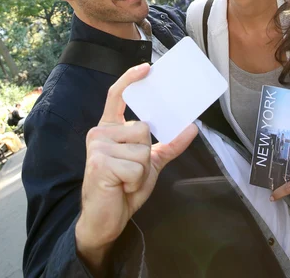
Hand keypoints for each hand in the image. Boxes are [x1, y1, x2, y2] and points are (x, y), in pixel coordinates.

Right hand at [75, 63, 197, 273]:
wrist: (104, 221)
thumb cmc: (124, 188)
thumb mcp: (150, 164)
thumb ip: (169, 144)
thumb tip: (192, 126)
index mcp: (109, 128)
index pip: (117, 95)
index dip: (130, 79)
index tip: (147, 68)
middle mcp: (100, 132)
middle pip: (143, 128)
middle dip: (145, 155)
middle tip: (130, 172)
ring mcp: (97, 146)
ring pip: (143, 148)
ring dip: (141, 172)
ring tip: (125, 181)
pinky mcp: (99, 162)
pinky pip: (137, 166)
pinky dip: (136, 182)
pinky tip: (121, 187)